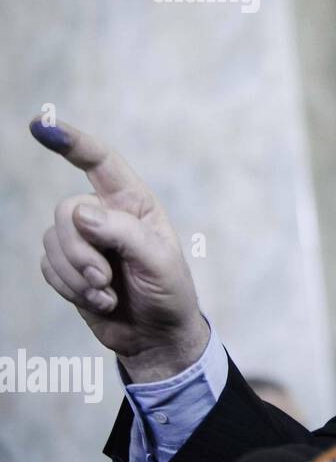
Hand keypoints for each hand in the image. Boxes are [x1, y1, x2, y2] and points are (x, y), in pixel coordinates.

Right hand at [32, 116, 207, 381]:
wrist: (156, 336)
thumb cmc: (168, 292)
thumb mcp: (159, 262)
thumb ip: (123, 234)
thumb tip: (81, 213)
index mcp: (134, 203)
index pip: (101, 162)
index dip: (72, 142)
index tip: (42, 125)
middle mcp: (105, 215)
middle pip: (66, 211)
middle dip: (80, 250)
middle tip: (106, 279)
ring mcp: (84, 241)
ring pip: (52, 241)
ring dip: (77, 275)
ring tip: (108, 293)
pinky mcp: (67, 267)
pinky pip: (48, 267)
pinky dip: (70, 287)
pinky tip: (99, 301)